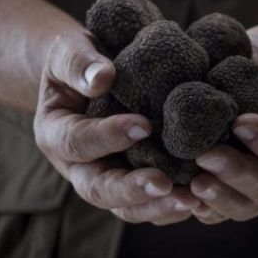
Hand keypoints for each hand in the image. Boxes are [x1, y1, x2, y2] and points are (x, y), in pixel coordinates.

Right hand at [34, 30, 199, 224]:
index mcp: (57, 133)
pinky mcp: (131, 175)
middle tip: (165, 184)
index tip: (143, 126)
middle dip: (131, 190)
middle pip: (98, 189)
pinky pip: (148, 200)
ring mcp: (107, 173)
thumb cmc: (81, 63)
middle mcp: (79, 164)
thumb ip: (78, 63)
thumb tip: (101, 79)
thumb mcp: (70, 50)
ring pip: (125, 206)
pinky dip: (171, 203)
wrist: (93, 78)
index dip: (107, 137)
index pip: (77, 142)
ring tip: (191, 201)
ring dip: (157, 206)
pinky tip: (200, 197)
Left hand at [190, 24, 257, 223]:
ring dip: (219, 196)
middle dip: (237, 173)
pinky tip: (183, 194)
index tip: (240, 123)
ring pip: (243, 202)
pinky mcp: (225, 170)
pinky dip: (203, 203)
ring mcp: (250, 169)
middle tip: (206, 156)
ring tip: (194, 183)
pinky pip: (218, 199)